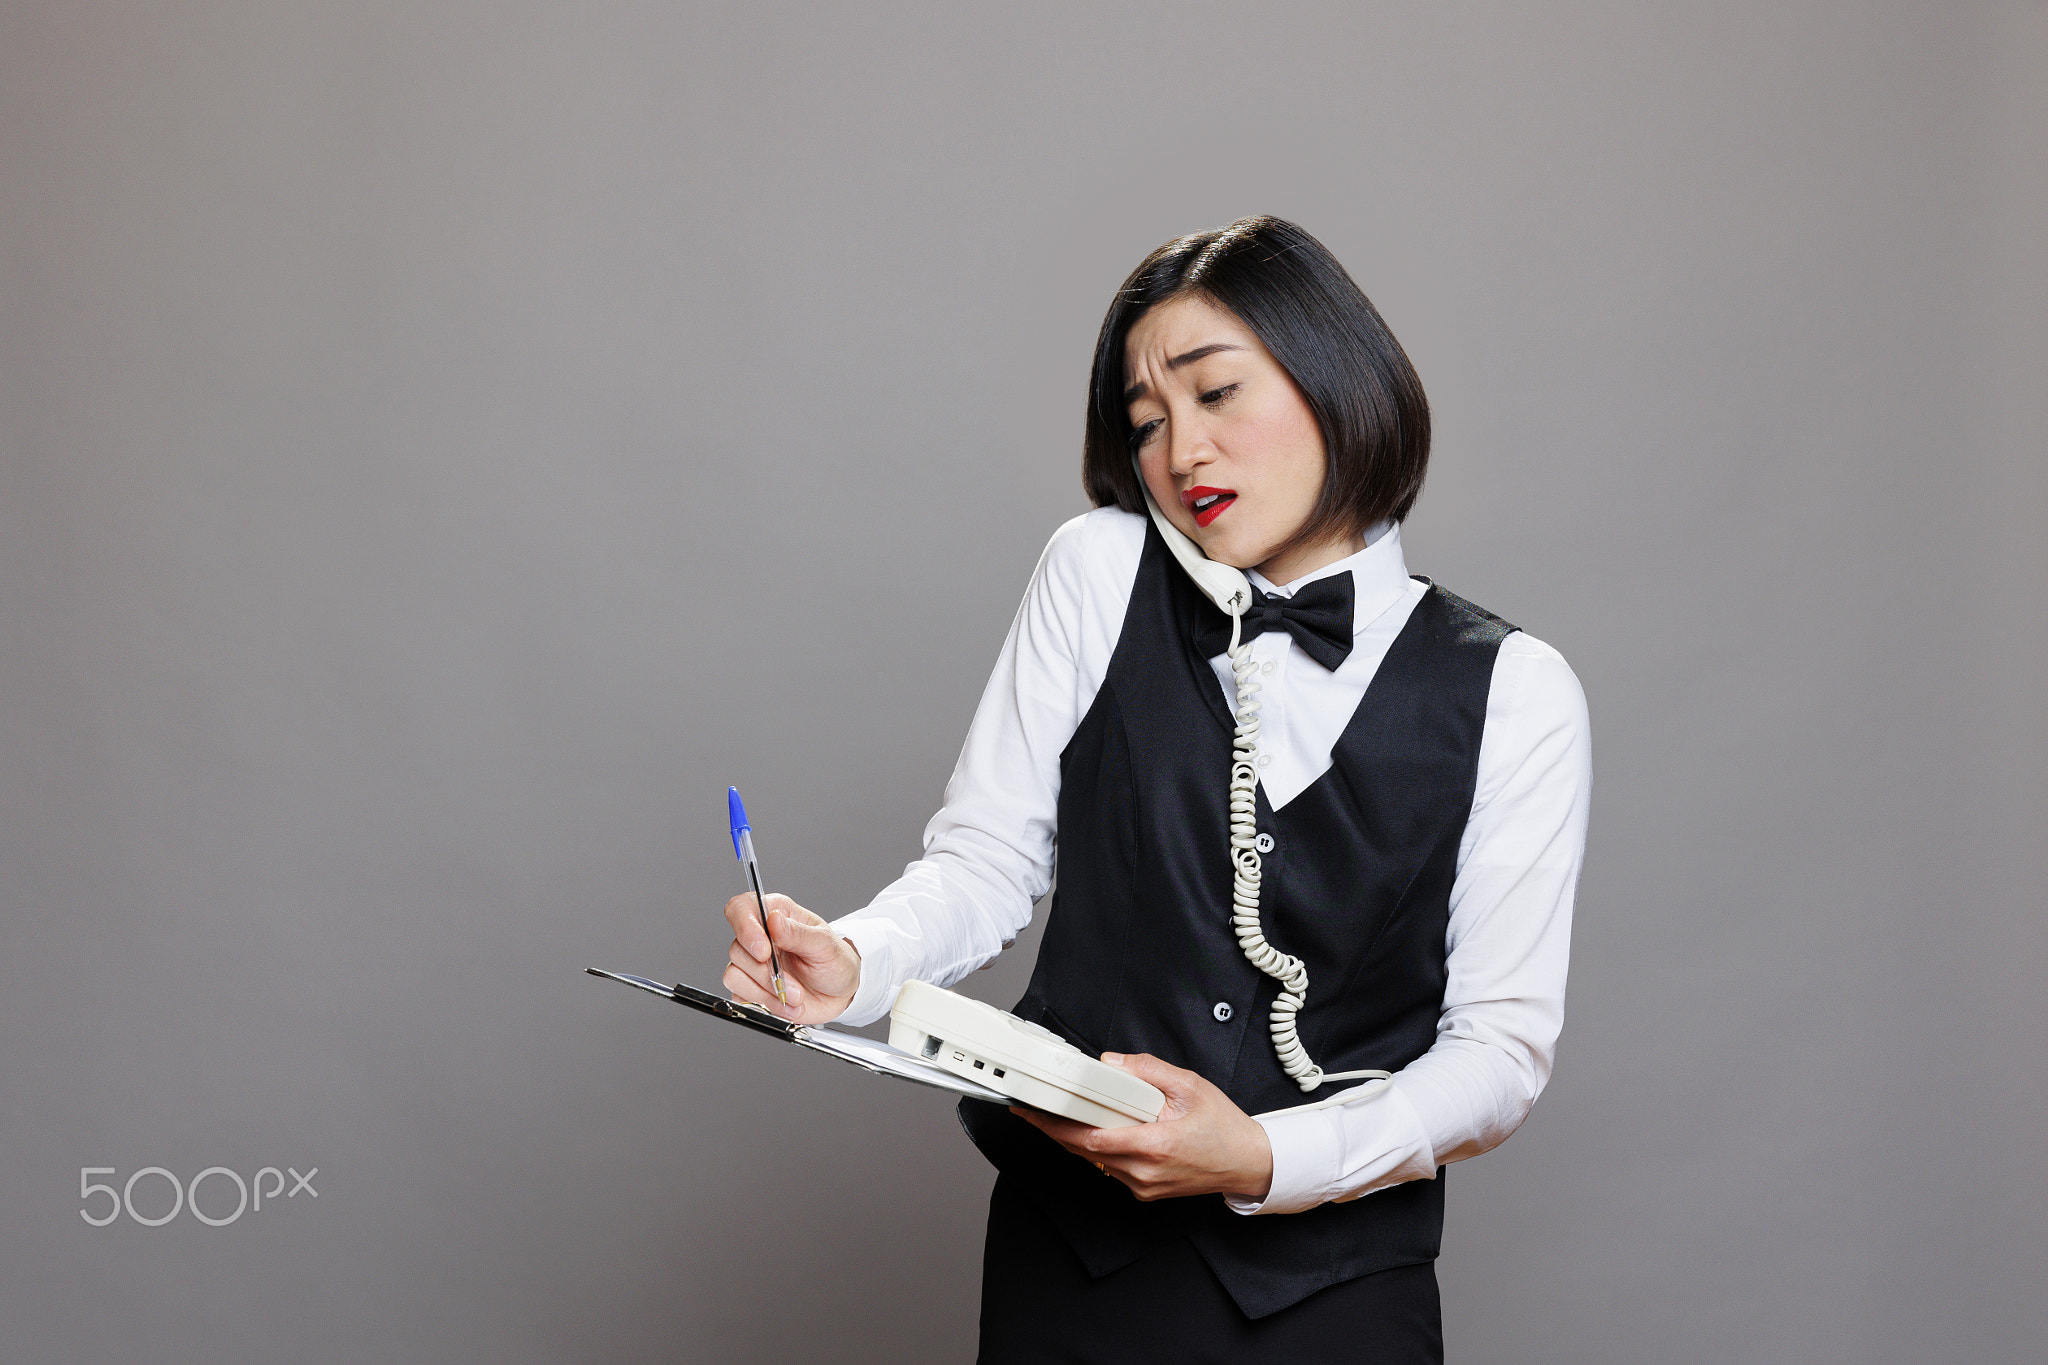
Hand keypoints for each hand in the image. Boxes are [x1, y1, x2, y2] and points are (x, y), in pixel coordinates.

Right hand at [722, 893, 861, 1024]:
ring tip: (796, 998)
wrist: (841, 995)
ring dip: (768, 993)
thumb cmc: (834, 962)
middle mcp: (760, 937)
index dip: (745, 927)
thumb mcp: (825, 945)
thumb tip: (773, 920)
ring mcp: (752, 965)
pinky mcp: (749, 989)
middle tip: (795, 986)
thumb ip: (798, 933)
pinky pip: (740, 997)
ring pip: (734, 976)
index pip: (741, 908)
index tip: (763, 951)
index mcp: (776, 914)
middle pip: (737, 949)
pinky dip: (766, 1006)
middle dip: (767, 974)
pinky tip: (788, 1006)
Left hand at [1011, 1052, 1273, 1201]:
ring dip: (1073, 1140)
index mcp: (1154, 1145)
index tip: (1034, 1112)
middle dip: (1055, 1130)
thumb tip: (1112, 1062)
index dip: (1057, 1125)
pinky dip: (1096, 1150)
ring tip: (1055, 1116)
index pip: (1092, 1138)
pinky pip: (1110, 1169)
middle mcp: (1144, 1171)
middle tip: (1031, 1110)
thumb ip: (1148, 1070)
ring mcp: (1143, 1186)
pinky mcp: (1145, 1191)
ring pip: (1094, 1162)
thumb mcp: (1190, 1085)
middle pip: (1084, 1151)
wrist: (1247, 1162)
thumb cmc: (1223, 1126)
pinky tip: (1092, 1131)